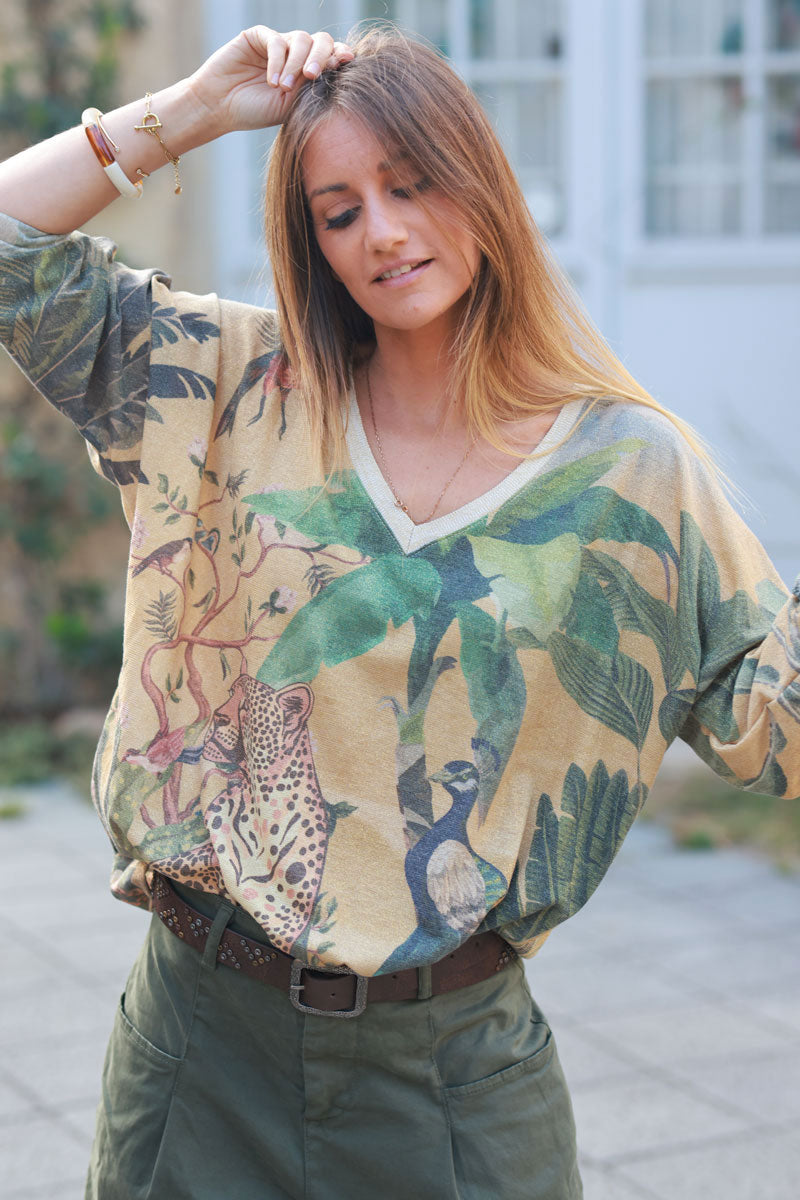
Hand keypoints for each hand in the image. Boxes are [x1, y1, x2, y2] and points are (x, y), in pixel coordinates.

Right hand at [189, 26, 353, 135]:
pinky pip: (276, 40)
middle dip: (321, 56)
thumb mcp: (289, 105)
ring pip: (301, 39)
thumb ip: (310, 87)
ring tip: (282, 87)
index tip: (345, 62)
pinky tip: (271, 81)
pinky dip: (277, 60)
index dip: (340, 55)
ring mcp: (278, 44)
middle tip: (312, 76)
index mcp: (308, 72)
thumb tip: (335, 67)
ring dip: (296, 63)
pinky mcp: (259, 37)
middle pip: (321, 41)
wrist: (220, 107)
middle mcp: (296, 55)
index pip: (331, 57)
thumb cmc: (255, 111)